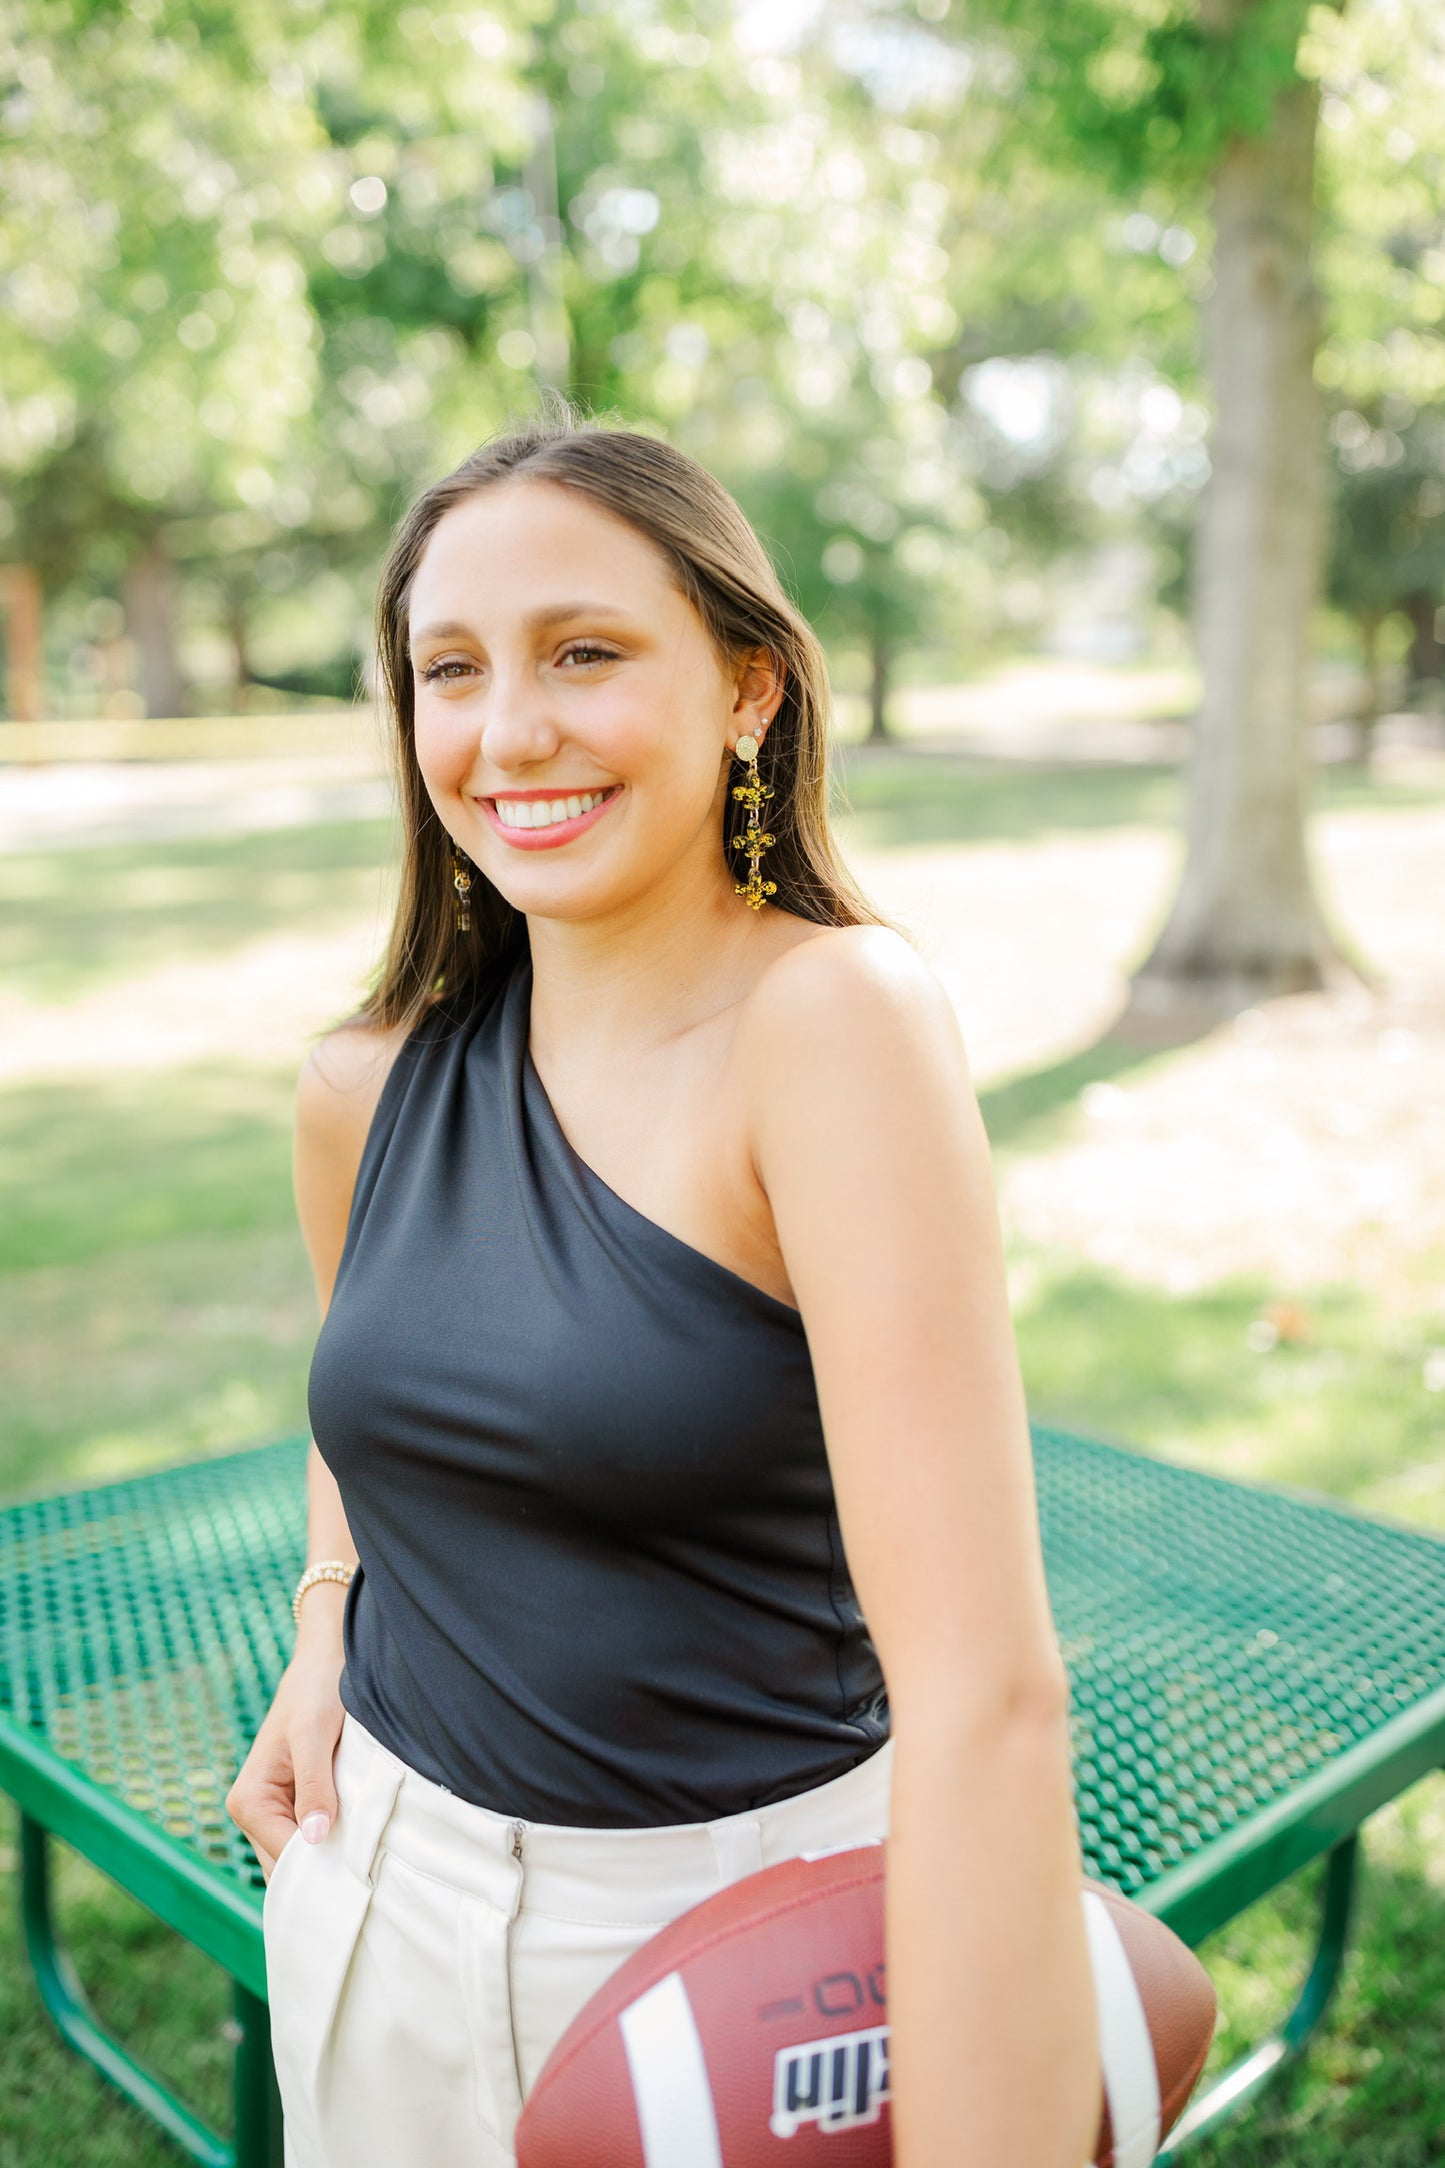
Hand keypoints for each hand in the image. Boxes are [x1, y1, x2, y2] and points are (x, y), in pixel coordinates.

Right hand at [226, 1635, 345, 1883]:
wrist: (324, 1664)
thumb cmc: (316, 1692)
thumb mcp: (314, 1735)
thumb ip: (313, 1785)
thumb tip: (315, 1838)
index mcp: (248, 1801)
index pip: (285, 1858)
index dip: (322, 1866)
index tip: (362, 1869)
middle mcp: (254, 1812)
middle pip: (290, 1866)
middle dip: (325, 1868)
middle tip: (370, 1870)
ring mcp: (273, 1812)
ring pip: (302, 1858)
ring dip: (332, 1856)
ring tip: (367, 1852)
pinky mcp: (294, 1805)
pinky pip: (312, 1840)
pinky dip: (334, 1842)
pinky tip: (360, 1837)